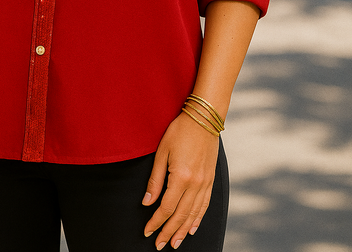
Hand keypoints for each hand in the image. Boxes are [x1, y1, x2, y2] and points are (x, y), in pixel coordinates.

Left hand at [142, 111, 218, 248]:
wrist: (204, 118)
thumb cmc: (180, 131)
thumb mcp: (162, 152)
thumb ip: (155, 180)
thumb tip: (147, 202)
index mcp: (181, 177)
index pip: (166, 207)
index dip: (156, 221)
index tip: (148, 231)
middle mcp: (195, 184)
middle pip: (181, 215)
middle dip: (169, 232)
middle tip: (160, 245)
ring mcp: (205, 183)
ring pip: (194, 214)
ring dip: (183, 230)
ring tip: (175, 242)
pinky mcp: (211, 179)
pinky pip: (205, 205)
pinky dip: (198, 218)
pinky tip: (192, 227)